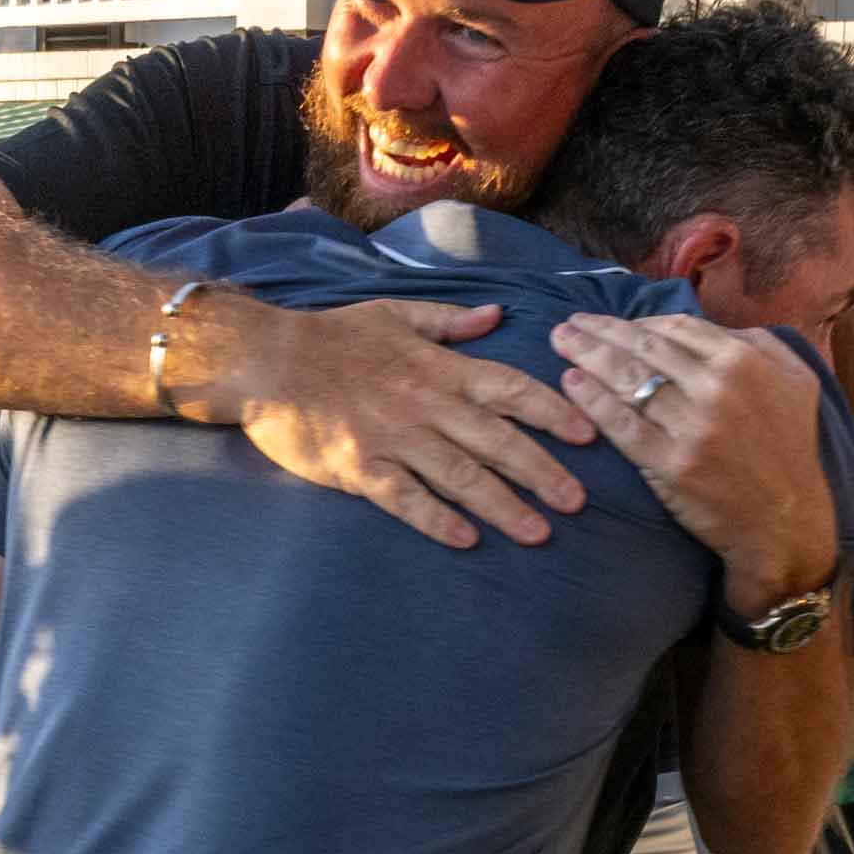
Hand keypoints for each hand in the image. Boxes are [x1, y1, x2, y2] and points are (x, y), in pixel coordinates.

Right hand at [213, 299, 594, 549]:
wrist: (266, 361)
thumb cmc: (333, 336)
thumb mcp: (395, 314)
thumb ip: (450, 321)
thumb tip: (498, 315)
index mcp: (438, 367)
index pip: (509, 388)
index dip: (552, 411)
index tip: (587, 433)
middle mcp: (425, 404)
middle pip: (496, 440)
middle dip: (542, 471)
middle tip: (579, 501)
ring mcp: (393, 438)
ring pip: (460, 475)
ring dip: (503, 505)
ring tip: (538, 533)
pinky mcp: (360, 468)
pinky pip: (405, 498)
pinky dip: (436, 519)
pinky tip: (466, 540)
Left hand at [551, 313, 836, 612]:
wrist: (785, 521)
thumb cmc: (789, 448)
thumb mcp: (796, 381)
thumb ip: (757, 343)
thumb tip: (706, 327)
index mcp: (742, 362)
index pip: (674, 328)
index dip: (635, 322)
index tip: (610, 323)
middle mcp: (716, 388)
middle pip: (643, 348)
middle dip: (599, 330)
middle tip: (568, 322)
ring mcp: (691, 427)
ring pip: (627, 380)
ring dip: (587, 355)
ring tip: (559, 341)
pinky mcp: (671, 464)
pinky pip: (622, 425)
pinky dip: (592, 400)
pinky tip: (570, 382)